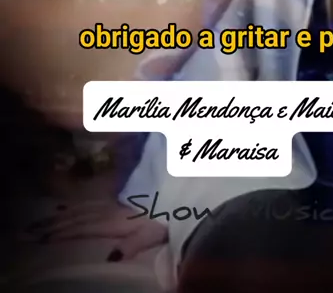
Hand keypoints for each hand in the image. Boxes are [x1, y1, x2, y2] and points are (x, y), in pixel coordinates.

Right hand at [29, 198, 167, 260]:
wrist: (180, 195)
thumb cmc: (167, 219)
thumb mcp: (153, 234)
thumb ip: (133, 245)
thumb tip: (110, 257)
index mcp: (116, 221)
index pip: (84, 228)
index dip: (63, 232)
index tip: (42, 237)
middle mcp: (111, 211)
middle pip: (79, 218)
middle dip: (56, 225)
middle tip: (33, 230)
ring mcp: (114, 204)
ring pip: (83, 210)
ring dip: (63, 217)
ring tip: (45, 221)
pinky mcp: (119, 202)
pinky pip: (91, 205)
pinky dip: (76, 208)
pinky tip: (68, 208)